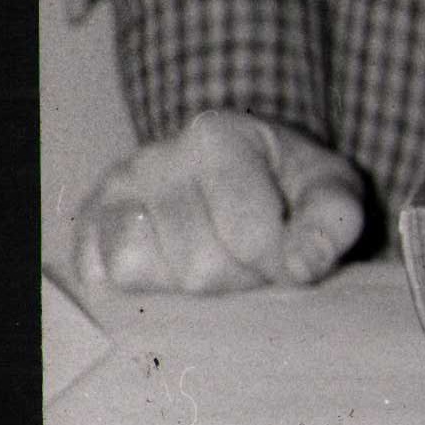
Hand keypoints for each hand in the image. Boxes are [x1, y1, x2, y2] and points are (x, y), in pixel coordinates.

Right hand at [74, 110, 365, 294]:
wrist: (243, 175)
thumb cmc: (290, 187)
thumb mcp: (330, 192)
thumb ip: (333, 223)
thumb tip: (302, 265)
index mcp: (218, 135)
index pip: (249, 236)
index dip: (277, 262)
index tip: (287, 249)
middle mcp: (156, 154)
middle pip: (195, 267)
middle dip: (234, 278)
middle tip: (247, 256)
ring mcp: (116, 189)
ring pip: (137, 272)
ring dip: (184, 288)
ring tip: (210, 259)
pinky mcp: (91, 223)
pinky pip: (100, 276)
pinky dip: (138, 289)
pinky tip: (170, 269)